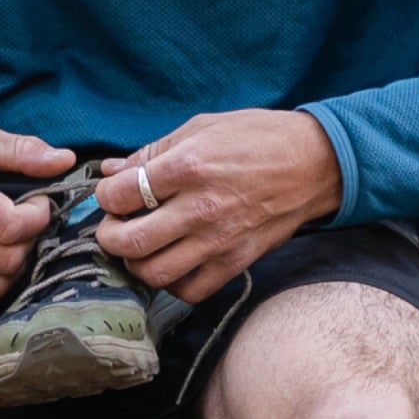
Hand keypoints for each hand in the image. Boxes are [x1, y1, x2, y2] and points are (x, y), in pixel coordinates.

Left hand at [94, 109, 344, 302]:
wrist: (314, 164)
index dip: (105, 196)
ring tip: (142, 247)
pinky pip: (190, 291)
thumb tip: (110, 171)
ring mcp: (219, 241)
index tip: (113, 195)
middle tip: (116, 226)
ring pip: (154, 274)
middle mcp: (200, 208)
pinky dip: (173, 283)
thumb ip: (152, 152)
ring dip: (137, 263)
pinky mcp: (236, 262)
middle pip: (130, 242)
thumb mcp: (202, 128)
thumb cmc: (258, 138)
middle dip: (109, 237)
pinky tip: (174, 263)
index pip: (120, 195)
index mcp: (188, 166)